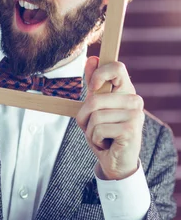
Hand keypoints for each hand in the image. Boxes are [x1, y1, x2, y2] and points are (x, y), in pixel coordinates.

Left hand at [76, 56, 144, 179]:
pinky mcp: (131, 130)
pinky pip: (98, 129)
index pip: (117, 68)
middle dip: (84, 116)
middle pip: (94, 99)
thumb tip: (92, 59)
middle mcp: (134, 100)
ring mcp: (135, 115)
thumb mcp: (95, 107)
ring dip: (89, 131)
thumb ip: (94, 84)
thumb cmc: (104, 132)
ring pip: (94, 116)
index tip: (91, 88)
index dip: (99, 74)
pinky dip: (95, 139)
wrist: (114, 160)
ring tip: (101, 136)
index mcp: (126, 91)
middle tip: (92, 126)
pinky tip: (106, 143)